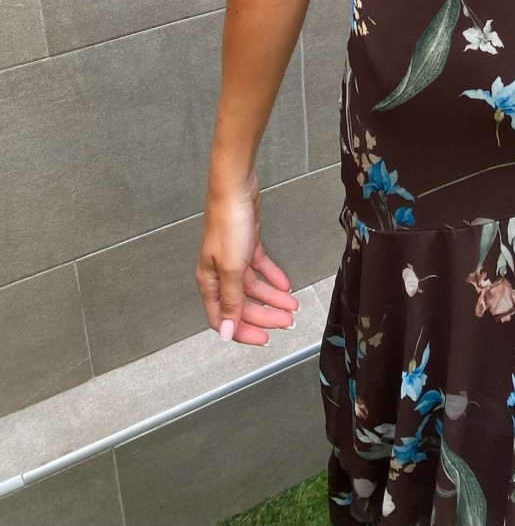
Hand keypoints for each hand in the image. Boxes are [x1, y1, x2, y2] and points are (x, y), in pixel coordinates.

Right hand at [195, 172, 299, 344]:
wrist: (235, 188)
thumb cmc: (228, 223)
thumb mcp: (231, 268)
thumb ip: (230, 301)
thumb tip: (224, 332)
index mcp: (209, 282)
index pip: (223, 318)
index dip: (243, 331)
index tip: (264, 339)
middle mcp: (219, 273)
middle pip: (242, 304)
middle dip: (265, 315)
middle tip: (286, 322)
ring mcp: (233, 258)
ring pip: (254, 287)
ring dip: (273, 297)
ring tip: (292, 306)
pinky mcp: (247, 245)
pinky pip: (260, 268)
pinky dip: (273, 277)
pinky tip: (285, 285)